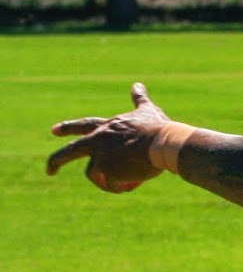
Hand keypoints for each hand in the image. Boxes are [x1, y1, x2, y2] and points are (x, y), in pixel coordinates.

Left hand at [46, 82, 169, 192]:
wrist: (163, 143)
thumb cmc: (158, 127)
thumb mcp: (148, 111)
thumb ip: (140, 99)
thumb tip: (137, 85)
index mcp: (107, 127)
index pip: (84, 126)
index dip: (68, 127)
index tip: (53, 131)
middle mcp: (98, 141)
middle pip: (71, 151)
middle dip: (57, 161)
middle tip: (49, 171)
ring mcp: (101, 156)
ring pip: (94, 174)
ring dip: (107, 182)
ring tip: (124, 186)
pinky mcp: (107, 171)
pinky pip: (110, 185)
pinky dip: (120, 187)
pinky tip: (134, 185)